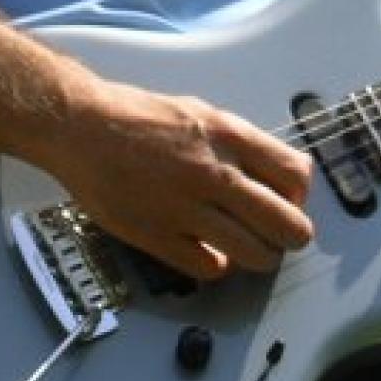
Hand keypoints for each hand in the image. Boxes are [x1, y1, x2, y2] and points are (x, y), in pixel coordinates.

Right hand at [48, 78, 313, 281]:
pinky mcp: (160, 236)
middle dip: (293, 235)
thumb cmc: (135, 116)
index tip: (291, 200)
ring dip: (261, 258)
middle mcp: (214, 173)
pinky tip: (212, 255)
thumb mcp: (199, 112)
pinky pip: (210, 268)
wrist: (81, 128)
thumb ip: (237, 143)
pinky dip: (217, 267)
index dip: (299, 194)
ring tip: (254, 252)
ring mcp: (188, 208)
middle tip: (286, 237)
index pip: (295, 175)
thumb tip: (270, 172)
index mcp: (227, 136)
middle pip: (286, 223)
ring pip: (254, 253)